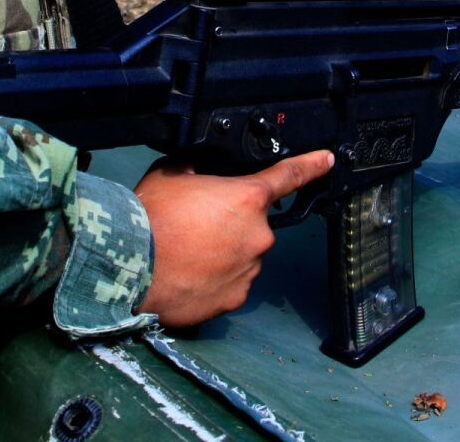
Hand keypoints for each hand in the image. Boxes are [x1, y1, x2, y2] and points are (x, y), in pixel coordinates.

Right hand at [134, 149, 334, 327]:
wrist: (132, 267)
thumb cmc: (151, 218)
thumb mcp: (170, 173)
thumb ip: (194, 168)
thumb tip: (196, 168)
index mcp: (247, 197)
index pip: (290, 175)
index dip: (311, 165)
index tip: (326, 160)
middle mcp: (258, 233)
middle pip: (253, 222)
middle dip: (232, 222)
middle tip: (197, 226)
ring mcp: (249, 269)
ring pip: (243, 254)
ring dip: (224, 252)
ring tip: (188, 253)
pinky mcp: (235, 298)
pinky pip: (232, 282)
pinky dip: (216, 278)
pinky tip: (191, 274)